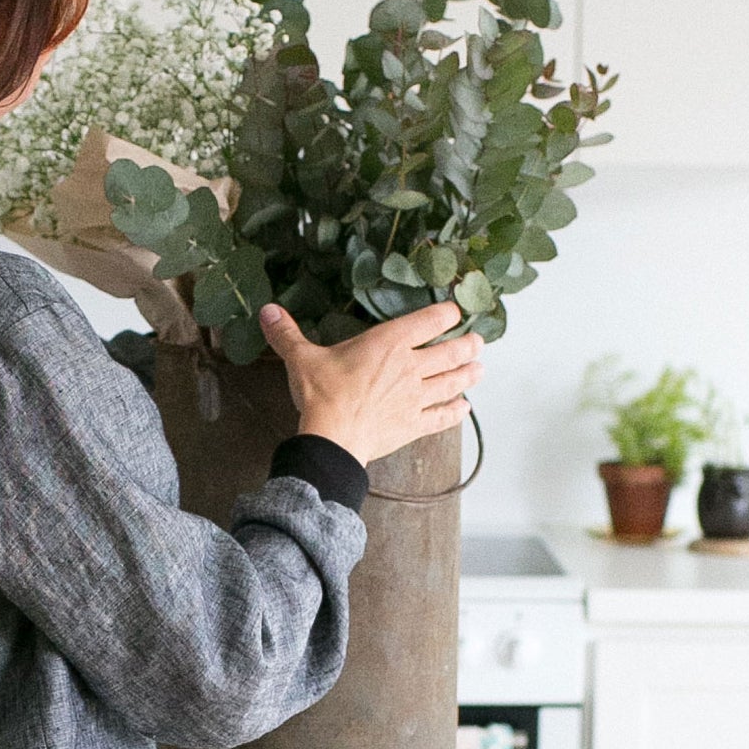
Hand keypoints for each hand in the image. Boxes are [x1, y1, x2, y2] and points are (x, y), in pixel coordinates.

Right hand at [258, 299, 482, 467]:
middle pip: (448, 353)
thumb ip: (287, 333)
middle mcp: (409, 368)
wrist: (333, 438)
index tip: (454, 310)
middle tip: (479, 341)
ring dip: (468, 375)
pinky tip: (465, 408)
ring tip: (480, 369)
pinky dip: (455, 411)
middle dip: (467, 345)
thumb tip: (268, 310)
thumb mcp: (301, 358)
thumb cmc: (322, 395)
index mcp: (387, 344)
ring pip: (452, 382)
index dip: (444, 314)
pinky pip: (442, 416)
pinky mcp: (414, 424)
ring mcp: (415, 398)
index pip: (427, 322)